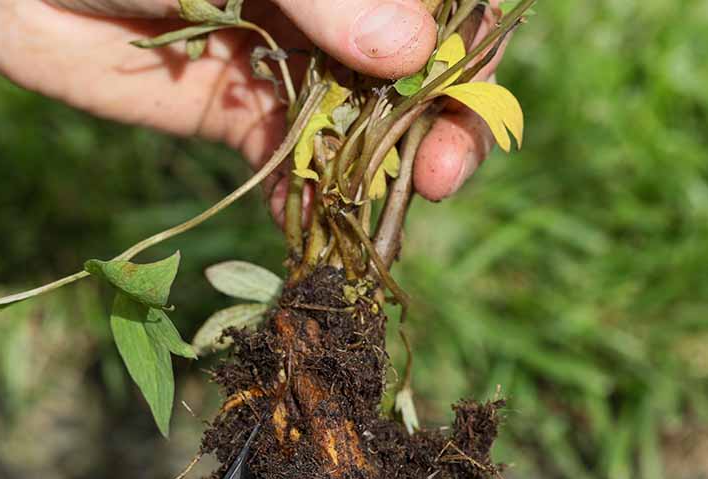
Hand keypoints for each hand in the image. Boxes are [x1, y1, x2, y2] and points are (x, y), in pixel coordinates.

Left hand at [0, 0, 510, 200]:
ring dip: (377, 174)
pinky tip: (307, 228)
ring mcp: (287, 60)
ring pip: (359, 124)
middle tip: (436, 178)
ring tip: (376, 217)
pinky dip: (305, 199)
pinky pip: (291, 163)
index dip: (464, 58)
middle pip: (412, 73)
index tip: (467, 103)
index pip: (436, 6)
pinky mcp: (239, 112)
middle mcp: (327, 8)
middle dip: (434, 128)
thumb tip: (410, 50)